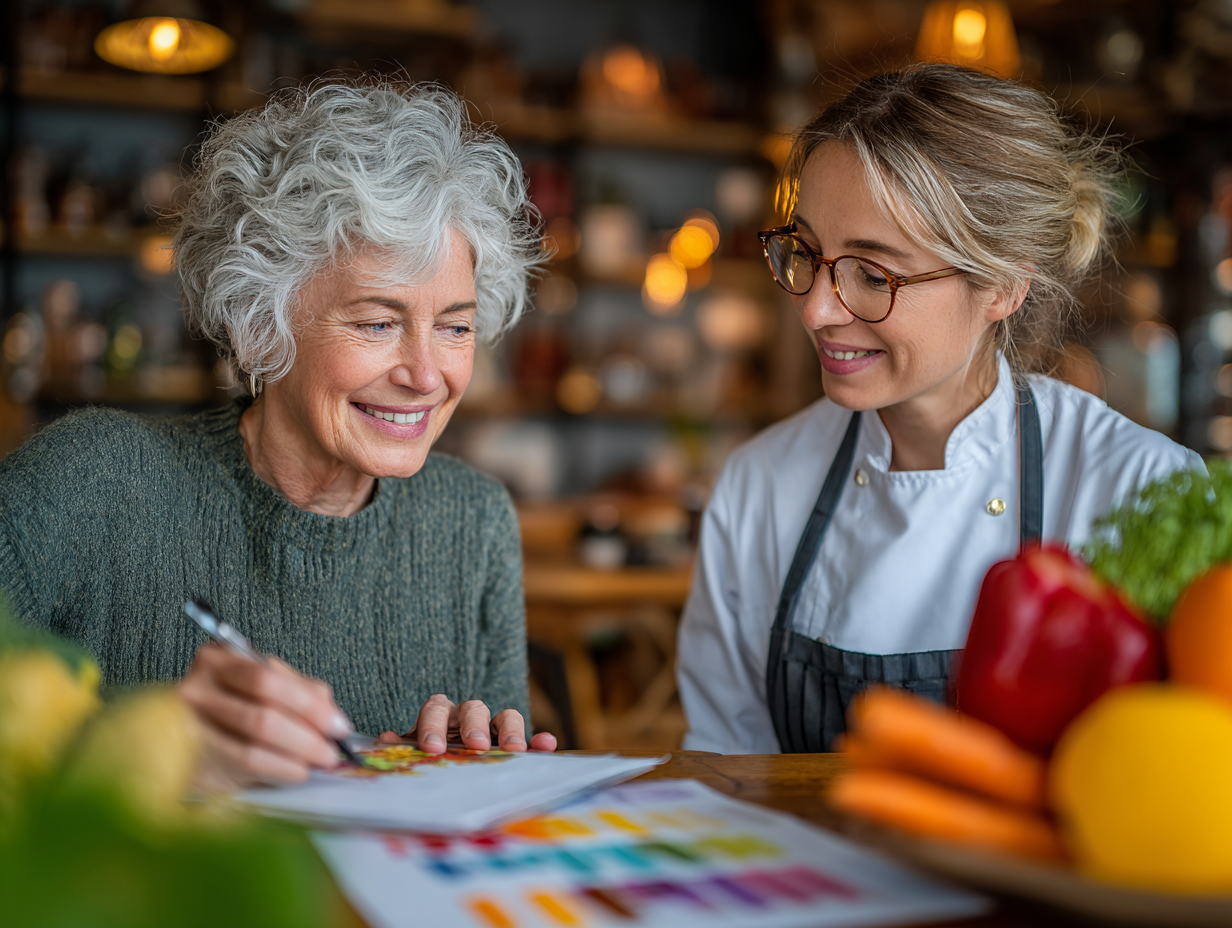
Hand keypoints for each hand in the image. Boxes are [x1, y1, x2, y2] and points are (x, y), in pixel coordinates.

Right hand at [178, 643, 352, 788]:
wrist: (179, 734)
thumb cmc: (231, 704)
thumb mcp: (265, 685)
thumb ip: (300, 691)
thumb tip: (333, 716)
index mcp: (217, 660)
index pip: (267, 679)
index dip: (308, 705)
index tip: (338, 725)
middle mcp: (194, 690)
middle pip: (262, 717)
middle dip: (306, 737)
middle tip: (330, 751)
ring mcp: (185, 731)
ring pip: (253, 749)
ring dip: (295, 758)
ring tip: (316, 762)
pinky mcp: (187, 765)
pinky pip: (241, 772)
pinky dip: (277, 772)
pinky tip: (293, 772)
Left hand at [378, 694, 556, 753]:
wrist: (445, 771)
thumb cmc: (427, 759)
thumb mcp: (412, 754)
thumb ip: (402, 748)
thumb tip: (386, 740)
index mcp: (439, 715)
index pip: (436, 708)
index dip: (433, 725)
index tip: (433, 748)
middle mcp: (467, 716)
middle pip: (474, 707)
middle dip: (475, 725)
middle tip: (476, 745)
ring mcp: (493, 728)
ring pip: (505, 716)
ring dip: (511, 730)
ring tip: (514, 749)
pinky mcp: (515, 743)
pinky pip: (530, 738)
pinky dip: (538, 741)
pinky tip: (547, 745)